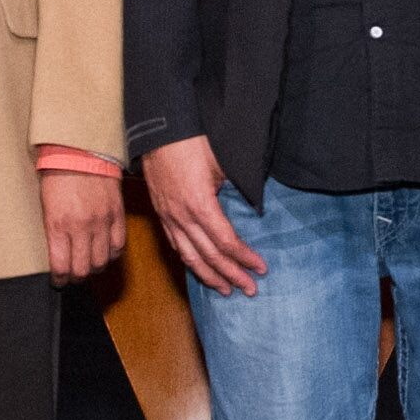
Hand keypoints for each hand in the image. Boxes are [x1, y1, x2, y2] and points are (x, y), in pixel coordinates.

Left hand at [40, 170, 124, 283]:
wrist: (80, 151)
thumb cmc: (57, 176)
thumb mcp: (46, 206)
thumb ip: (53, 232)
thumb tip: (58, 254)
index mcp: (58, 225)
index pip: (61, 267)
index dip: (60, 280)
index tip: (58, 281)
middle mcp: (80, 227)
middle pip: (82, 269)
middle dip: (76, 278)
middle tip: (73, 276)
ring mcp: (101, 222)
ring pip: (102, 261)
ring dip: (94, 268)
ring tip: (89, 265)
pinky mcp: (117, 215)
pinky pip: (118, 246)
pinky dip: (112, 254)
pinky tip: (105, 252)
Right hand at [142, 134, 263, 295]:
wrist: (159, 129)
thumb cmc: (193, 141)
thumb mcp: (222, 162)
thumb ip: (238, 188)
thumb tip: (256, 207)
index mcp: (200, 204)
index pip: (226, 242)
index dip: (244, 258)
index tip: (261, 268)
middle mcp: (182, 216)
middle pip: (209, 256)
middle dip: (232, 275)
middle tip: (250, 289)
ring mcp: (169, 216)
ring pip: (189, 256)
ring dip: (210, 276)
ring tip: (226, 290)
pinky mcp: (162, 213)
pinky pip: (176, 245)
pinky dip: (190, 261)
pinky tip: (200, 268)